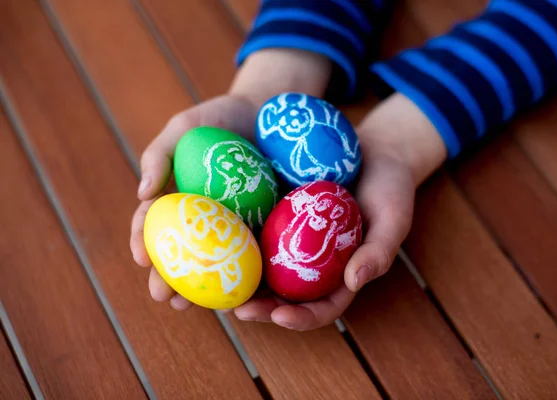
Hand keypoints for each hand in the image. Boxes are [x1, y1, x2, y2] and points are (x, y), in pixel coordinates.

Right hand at [130, 94, 259, 308]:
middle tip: (163, 297)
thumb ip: (159, 155)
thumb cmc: (221, 118)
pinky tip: (239, 293)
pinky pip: (251, 253)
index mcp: (179, 197)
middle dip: (168, 278)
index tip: (140, 259)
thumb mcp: (184, 127)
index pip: (154, 224)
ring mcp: (234, 224)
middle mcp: (204, 216)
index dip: (143, 242)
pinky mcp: (264, 226)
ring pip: (214, 261)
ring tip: (192, 306)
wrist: (271, 111)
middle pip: (182, 252)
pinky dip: (242, 274)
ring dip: (201, 288)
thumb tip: (142, 195)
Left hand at [233, 93, 446, 330]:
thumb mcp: (393, 217)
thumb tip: (354, 283)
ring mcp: (296, 243)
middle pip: (287, 297)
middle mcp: (316, 266)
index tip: (280, 316)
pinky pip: (259, 236)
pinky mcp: (281, 218)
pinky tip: (219, 244)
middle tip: (239, 310)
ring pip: (267, 272)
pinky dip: (240, 245)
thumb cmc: (391, 187)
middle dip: (262, 308)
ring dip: (244, 285)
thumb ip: (380, 251)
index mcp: (343, 275)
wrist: (377, 152)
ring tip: (219, 289)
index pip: (323, 308)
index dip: (301, 318)